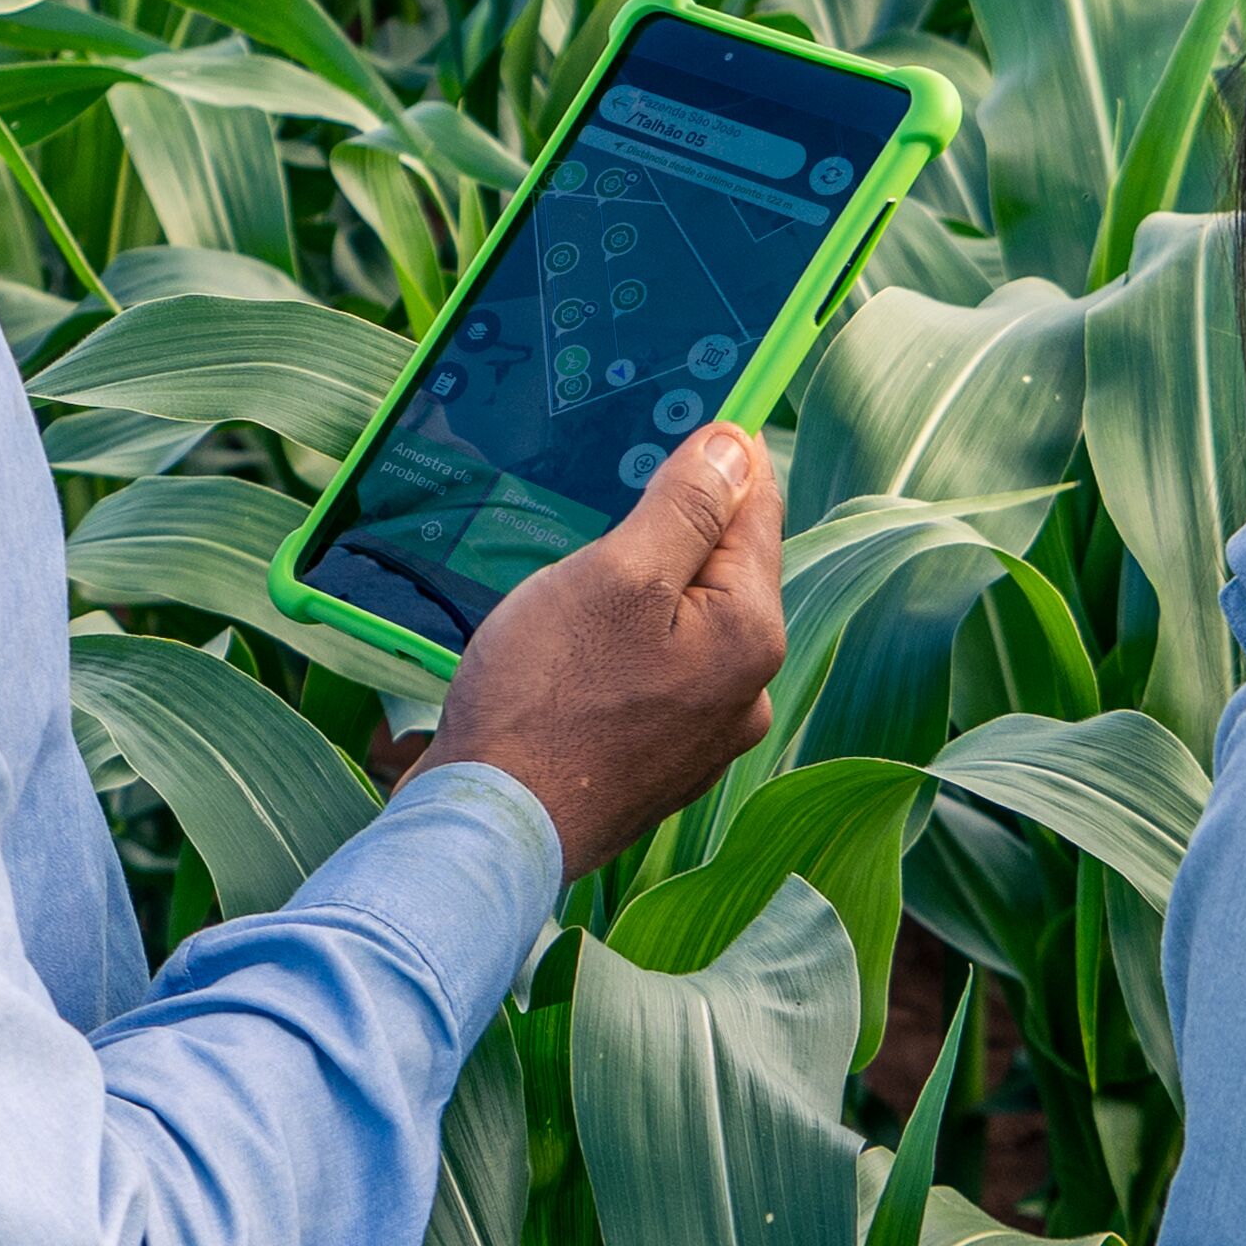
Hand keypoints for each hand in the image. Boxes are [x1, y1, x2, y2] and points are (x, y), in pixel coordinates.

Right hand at [419, 422, 790, 874]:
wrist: (488, 829)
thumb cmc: (545, 697)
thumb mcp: (615, 573)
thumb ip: (686, 507)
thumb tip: (738, 446)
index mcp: (750, 633)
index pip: (757, 509)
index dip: (721, 456)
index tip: (689, 416)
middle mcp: (745, 690)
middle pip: (721, 568)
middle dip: (669, 529)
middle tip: (604, 503)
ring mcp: (703, 736)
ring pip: (682, 624)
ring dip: (638, 591)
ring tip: (573, 585)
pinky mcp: (657, 765)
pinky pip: (651, 674)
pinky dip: (617, 648)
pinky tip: (566, 651)